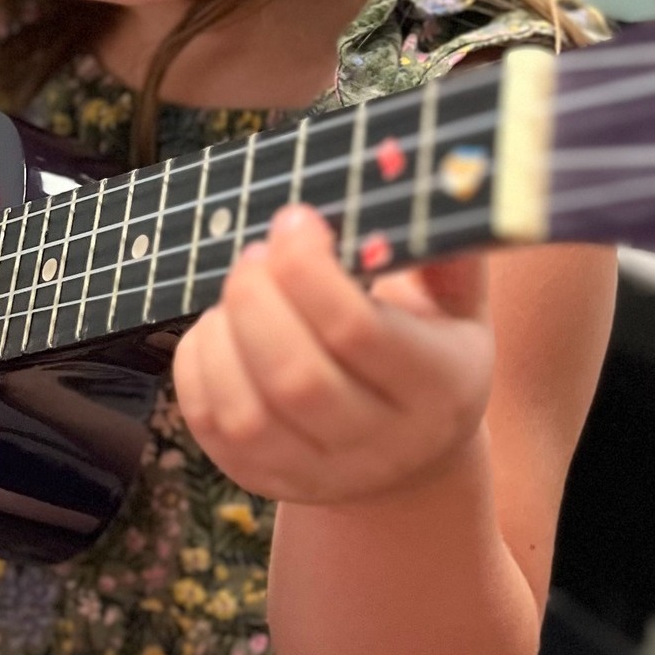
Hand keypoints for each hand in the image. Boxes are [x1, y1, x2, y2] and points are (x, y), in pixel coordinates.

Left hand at [172, 203, 493, 504]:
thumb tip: (419, 175)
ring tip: (239, 288)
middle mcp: (381, 444)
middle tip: (255, 251)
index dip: (309, 267)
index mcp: (438, 388)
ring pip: (246, 411)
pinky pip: (209, 421)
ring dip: (224, 330)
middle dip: (257, 296)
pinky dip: (197, 362)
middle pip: (295, 377)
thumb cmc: (425, 349)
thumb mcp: (457, 304)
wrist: (407, 456)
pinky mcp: (261, 479)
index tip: (296, 218)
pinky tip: (219, 326)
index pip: (357, 331)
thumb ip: (445, 248)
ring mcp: (317, 472)